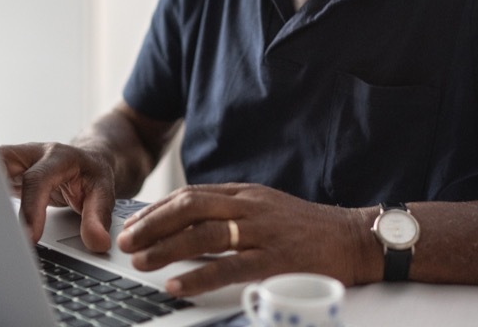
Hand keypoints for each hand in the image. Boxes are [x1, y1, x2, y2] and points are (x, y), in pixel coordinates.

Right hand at [0, 142, 116, 250]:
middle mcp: (30, 155)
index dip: (31, 208)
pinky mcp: (3, 175)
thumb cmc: (92, 174)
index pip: (37, 180)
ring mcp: (14, 163)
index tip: (29, 238)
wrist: (87, 161)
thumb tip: (97, 243)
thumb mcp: (103, 192)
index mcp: (56, 156)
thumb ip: (98, 216)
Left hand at [115, 183, 371, 296]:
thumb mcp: (266, 207)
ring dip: (167, 249)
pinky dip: (199, 276)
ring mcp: (262, 232)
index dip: (157, 210)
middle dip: (153, 225)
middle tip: (126, 242)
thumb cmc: (306, 228)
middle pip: (190, 208)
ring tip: (141, 262)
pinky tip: (177, 285)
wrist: (351, 238)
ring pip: (205, 235)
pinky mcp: (274, 259)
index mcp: (245, 194)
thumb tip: (191, 222)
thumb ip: (232, 210)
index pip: (191, 195)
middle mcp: (250, 207)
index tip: (132, 224)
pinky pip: (230, 267)